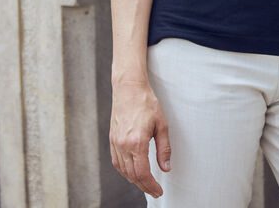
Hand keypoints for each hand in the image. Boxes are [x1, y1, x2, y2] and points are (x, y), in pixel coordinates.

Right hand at [109, 80, 171, 198]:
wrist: (128, 87)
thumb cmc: (146, 102)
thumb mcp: (161, 124)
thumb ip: (164, 149)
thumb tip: (166, 168)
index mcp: (137, 142)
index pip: (143, 173)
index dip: (151, 186)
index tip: (158, 191)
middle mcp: (123, 145)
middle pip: (132, 175)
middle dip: (144, 186)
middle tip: (154, 191)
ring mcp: (115, 142)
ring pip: (123, 171)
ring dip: (134, 180)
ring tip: (145, 183)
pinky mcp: (112, 139)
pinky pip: (117, 162)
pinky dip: (125, 171)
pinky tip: (132, 172)